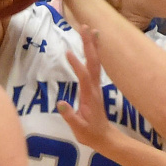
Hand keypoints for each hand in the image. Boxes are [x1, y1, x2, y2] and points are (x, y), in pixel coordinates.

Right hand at [57, 25, 113, 150]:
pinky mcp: (94, 86)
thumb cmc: (90, 134)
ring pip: (95, 62)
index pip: (84, 77)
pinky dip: (93, 53)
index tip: (67, 52)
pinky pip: (94, 66)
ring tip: (89, 29)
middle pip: (93, 63)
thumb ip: (70, 116)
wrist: (104, 138)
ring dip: (92, 45)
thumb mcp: (78, 128)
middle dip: (89, 45)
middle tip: (84, 27)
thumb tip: (60, 103)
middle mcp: (95, 87)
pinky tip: (91, 45)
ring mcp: (96, 86)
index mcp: (90, 96)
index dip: (76, 64)